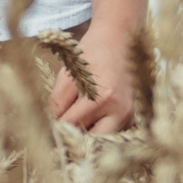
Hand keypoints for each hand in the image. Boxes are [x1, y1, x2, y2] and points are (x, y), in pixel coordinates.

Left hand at [49, 19, 135, 133]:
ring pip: (101, 140)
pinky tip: (92, 117)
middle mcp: (119, 110)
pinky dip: (99, 129)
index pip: (71, 124)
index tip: (51, 124)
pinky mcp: (132, 117)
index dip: (58, 125)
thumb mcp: (67, 74)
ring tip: (78, 119)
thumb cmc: (90, 55)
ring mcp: (128, 115)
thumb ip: (58, 102)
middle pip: (90, 141)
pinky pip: (111, 133)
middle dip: (74, 136)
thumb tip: (55, 125)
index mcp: (102, 97)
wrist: (118, 41)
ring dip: (88, 134)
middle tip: (63, 127)